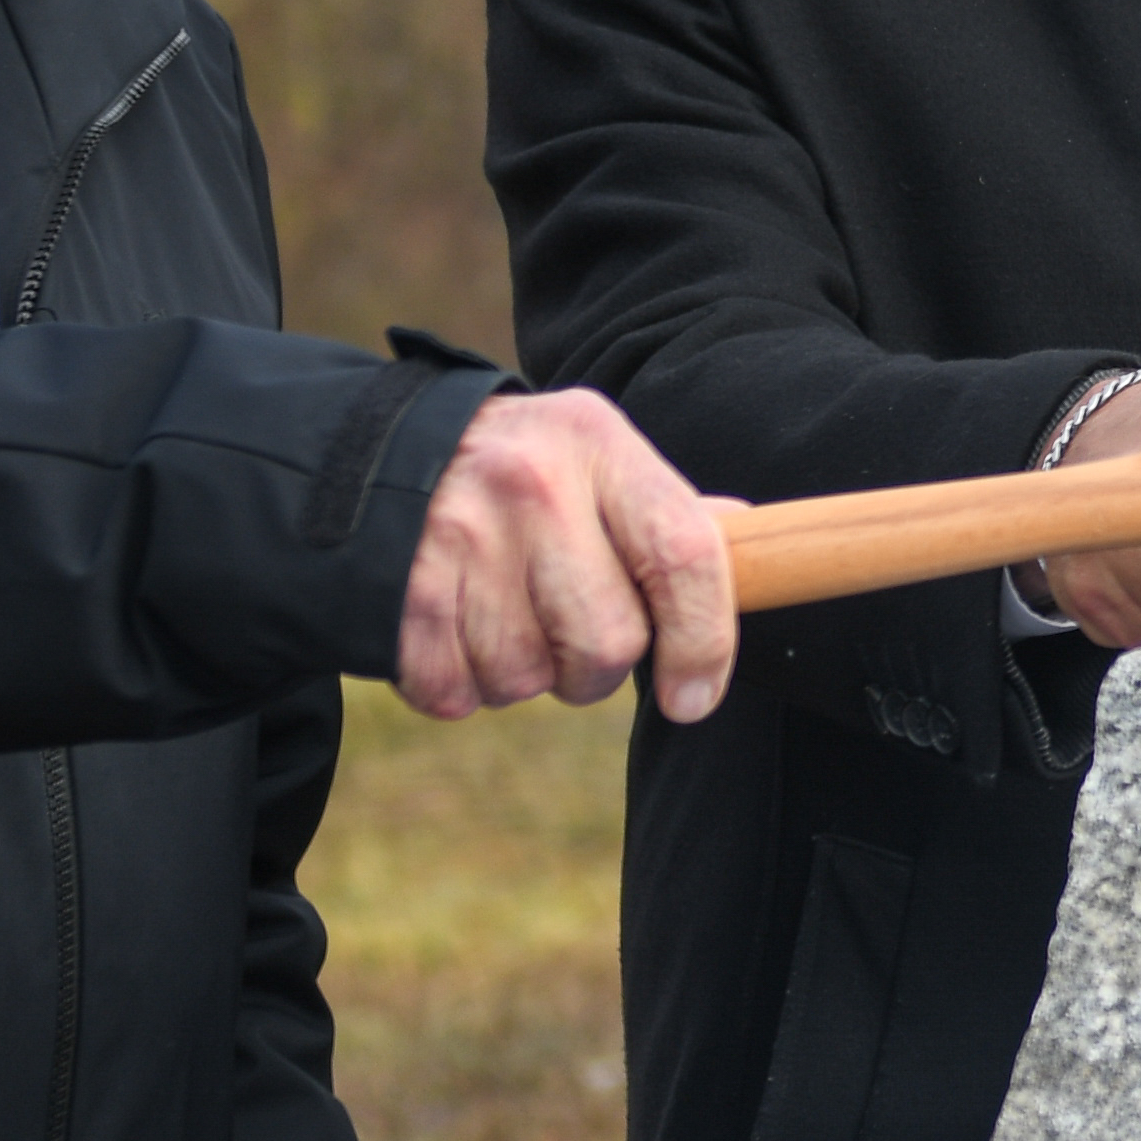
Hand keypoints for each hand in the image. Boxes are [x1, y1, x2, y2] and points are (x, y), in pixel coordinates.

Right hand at [399, 387, 739, 721]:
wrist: (377, 458)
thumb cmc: (520, 474)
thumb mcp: (595, 460)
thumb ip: (667, 514)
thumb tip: (762, 548)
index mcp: (596, 442)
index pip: (684, 555)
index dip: (705, 643)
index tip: (692, 697)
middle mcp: (531, 482)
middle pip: (608, 641)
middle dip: (594, 666)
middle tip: (567, 632)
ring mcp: (459, 534)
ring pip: (528, 678)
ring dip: (522, 676)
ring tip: (503, 618)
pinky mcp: (399, 589)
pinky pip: (455, 692)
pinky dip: (459, 688)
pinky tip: (454, 634)